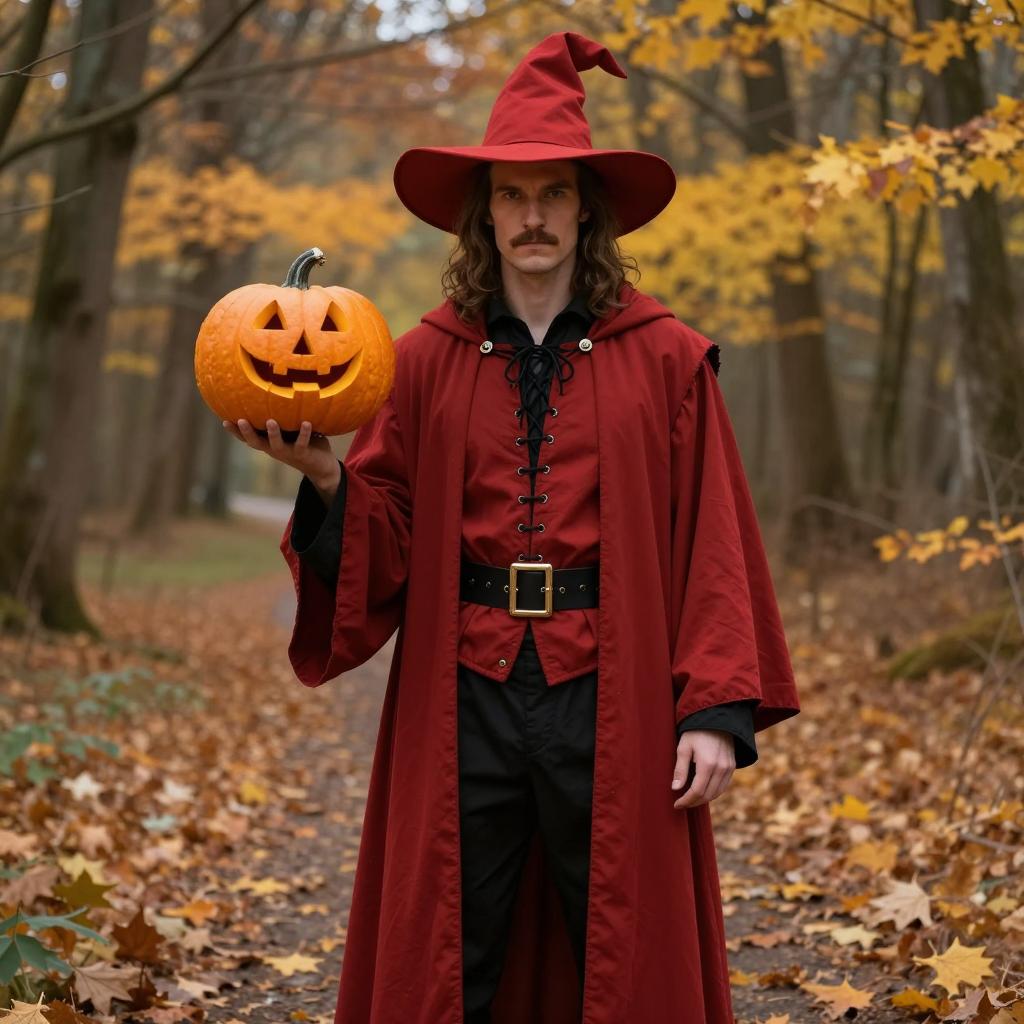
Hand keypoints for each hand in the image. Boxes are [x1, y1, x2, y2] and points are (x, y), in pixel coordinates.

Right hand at [223, 419, 338, 502]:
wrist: (322, 467)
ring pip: (276, 445)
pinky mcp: (303, 455)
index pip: (248, 438)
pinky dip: (304, 433)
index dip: (235, 432)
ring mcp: (288, 453)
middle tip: (240, 420)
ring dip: (273, 433)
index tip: (223, 421)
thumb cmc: (303, 443)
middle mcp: (274, 449)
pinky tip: (306, 422)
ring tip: (271, 421)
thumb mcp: (290, 431)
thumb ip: (282, 417)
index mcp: (268, 443)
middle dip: (247, 433)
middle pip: (256, 443)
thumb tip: (273, 392)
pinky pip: (302, 444)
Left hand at [671, 729, 735, 809]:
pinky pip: (723, 786)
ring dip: (703, 799)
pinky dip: (713, 792)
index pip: (697, 791)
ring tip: (691, 799)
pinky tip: (703, 791)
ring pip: (717, 793)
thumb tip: (675, 789)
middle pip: (708, 795)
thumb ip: (680, 769)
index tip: (677, 804)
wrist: (716, 719)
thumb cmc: (696, 732)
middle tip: (682, 803)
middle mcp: (721, 768)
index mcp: (707, 764)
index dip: (686, 800)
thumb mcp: (684, 747)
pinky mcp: (732, 766)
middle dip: (693, 802)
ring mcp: (728, 768)